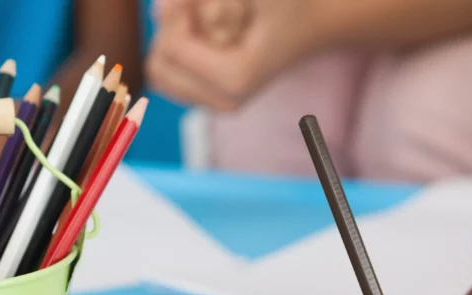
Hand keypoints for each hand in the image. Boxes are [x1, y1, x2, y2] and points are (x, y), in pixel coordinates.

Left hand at [147, 0, 325, 110]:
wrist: (313, 24)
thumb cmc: (288, 2)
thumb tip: (158, 8)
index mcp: (234, 77)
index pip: (170, 48)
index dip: (175, 13)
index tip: (195, 0)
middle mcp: (225, 101)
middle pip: (159, 64)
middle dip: (171, 32)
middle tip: (198, 13)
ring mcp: (218, 106)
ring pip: (160, 73)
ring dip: (172, 43)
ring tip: (203, 27)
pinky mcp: (212, 102)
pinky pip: (168, 79)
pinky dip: (176, 56)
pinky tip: (202, 40)